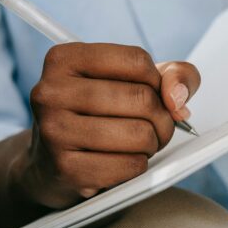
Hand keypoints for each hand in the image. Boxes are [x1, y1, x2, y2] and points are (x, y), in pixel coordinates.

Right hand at [0, 44, 199, 227]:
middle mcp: (51, 91)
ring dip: (152, 144)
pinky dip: (138, 166)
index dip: (157, 82)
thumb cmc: (98, 115)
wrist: (50, 164)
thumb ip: (172, 75)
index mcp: (63, 59)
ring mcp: (54, 131)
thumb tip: (177, 98)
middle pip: (142, 98)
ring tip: (139, 144)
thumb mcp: (131, 81)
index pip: (137, 60)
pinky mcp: (65, 169)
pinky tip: (122, 162)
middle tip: (154, 127)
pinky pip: (129, 166)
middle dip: (162, 118)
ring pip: (139, 134)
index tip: (150, 94)